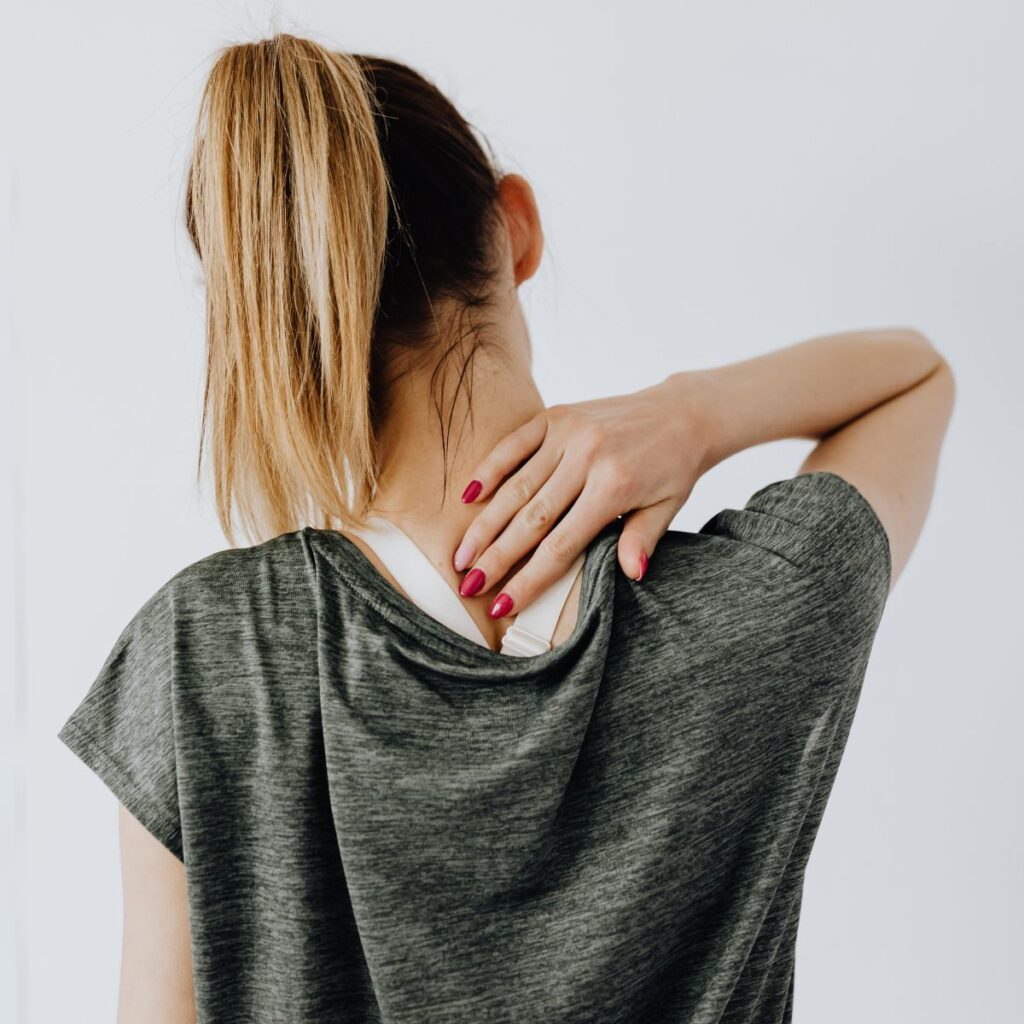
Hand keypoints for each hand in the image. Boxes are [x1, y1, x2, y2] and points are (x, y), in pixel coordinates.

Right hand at [451, 376, 710, 617]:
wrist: (683, 412)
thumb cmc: (673, 466)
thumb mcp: (667, 508)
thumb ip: (642, 540)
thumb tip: (630, 575)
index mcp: (615, 487)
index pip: (562, 545)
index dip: (529, 578)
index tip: (502, 604)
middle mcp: (587, 458)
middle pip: (531, 519)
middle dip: (496, 557)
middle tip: (467, 585)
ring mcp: (568, 434)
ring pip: (516, 486)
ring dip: (485, 523)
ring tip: (462, 554)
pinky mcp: (557, 415)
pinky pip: (514, 445)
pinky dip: (489, 469)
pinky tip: (468, 497)